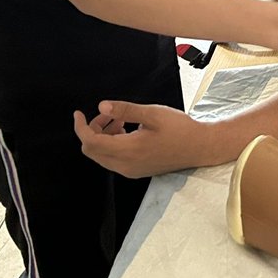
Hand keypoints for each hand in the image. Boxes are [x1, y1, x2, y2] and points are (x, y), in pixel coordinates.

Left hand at [73, 101, 213, 177]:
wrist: (199, 147)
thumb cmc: (180, 129)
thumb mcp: (152, 113)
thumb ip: (125, 110)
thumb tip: (102, 106)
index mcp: (128, 151)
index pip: (91, 142)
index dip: (81, 127)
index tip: (78, 114)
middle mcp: (126, 165)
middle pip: (93, 151)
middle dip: (93, 130)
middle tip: (108, 114)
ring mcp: (130, 170)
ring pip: (102, 156)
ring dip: (104, 136)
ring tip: (121, 119)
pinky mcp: (136, 171)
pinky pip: (113, 159)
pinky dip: (112, 144)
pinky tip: (127, 130)